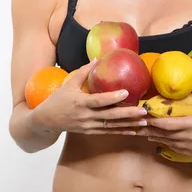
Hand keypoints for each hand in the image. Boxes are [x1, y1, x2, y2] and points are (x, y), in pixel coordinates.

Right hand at [29, 59, 147, 135]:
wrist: (46, 120)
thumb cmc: (57, 100)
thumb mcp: (68, 84)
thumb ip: (83, 72)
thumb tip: (97, 58)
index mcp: (80, 102)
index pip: (99, 101)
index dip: (112, 98)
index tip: (126, 92)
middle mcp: (85, 116)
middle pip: (109, 116)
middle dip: (128, 114)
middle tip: (143, 111)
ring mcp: (88, 126)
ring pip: (112, 126)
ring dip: (129, 124)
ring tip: (144, 122)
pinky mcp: (90, 131)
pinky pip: (108, 132)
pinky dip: (122, 131)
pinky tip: (134, 131)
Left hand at [139, 71, 191, 156]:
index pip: (168, 125)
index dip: (154, 122)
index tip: (144, 117)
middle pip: (165, 135)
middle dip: (150, 130)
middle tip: (137, 125)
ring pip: (169, 144)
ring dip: (157, 138)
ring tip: (144, 132)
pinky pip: (177, 149)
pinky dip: (167, 144)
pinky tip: (160, 140)